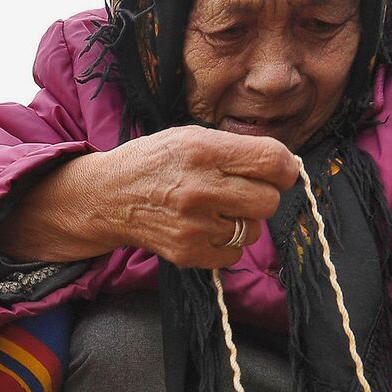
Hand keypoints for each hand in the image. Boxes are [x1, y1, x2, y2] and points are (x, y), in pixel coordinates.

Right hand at [0, 126, 296, 266]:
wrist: (106, 198)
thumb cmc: (154, 163)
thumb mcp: (189, 138)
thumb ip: (235, 149)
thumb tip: (285, 166)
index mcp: (202, 151)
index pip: (274, 161)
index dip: (284, 168)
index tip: (277, 172)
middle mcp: (199, 188)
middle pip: (269, 200)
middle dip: (261, 195)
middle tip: (239, 191)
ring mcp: (193, 224)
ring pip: (253, 230)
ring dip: (242, 221)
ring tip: (215, 210)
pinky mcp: (187, 252)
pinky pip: (234, 254)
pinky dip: (226, 244)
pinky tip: (205, 228)